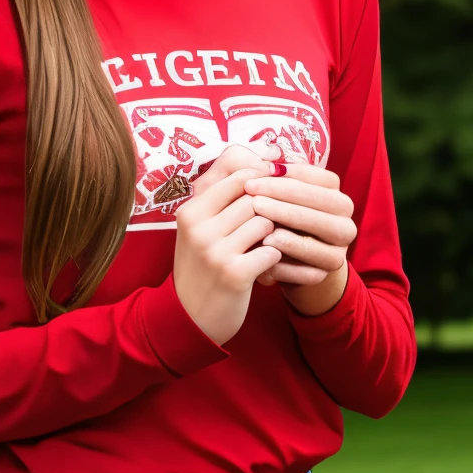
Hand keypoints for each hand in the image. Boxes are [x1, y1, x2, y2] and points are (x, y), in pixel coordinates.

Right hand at [173, 146, 282, 344]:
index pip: (235, 171)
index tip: (279, 185)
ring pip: (265, 221)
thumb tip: (268, 153)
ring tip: (275, 243)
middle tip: (284, 217)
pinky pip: (271, 251)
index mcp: (190, 210)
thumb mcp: (201, 228)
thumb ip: (224, 194)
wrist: (189, 318)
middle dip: (273, 206)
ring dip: (277, 233)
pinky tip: (271, 265)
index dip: (262, 175)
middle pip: (254, 195)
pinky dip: (277, 258)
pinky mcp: (233, 274)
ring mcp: (214, 250)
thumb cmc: (202, 266)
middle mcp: (198, 227)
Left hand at [243, 163, 355, 315]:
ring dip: (288, 229)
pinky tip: (264, 253)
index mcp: (335, 195)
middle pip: (320, 203)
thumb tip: (261, 157)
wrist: (288, 265)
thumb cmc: (276, 222)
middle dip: (284, 197)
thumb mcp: (274, 198)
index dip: (286, 174)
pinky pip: (309, 269)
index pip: (315, 178)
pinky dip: (285, 263)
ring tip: (259, 226)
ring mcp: (340, 249)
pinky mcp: (328, 273)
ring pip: (319, 235)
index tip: (256, 172)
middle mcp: (345, 220)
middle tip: (252, 195)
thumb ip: (269, 176)